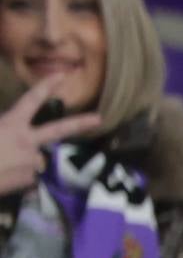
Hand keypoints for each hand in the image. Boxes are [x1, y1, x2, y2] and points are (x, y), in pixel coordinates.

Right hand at [0, 85, 99, 199]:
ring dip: (23, 163)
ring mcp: (33, 162)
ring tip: (4, 167)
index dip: (46, 86)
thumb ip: (5, 127)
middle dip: (80, 123)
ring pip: (36, 160)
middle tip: (98, 118)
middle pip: (58, 130)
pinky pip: (30, 178)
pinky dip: (19, 178)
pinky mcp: (33, 181)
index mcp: (12, 124)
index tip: (61, 75)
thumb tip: (11, 132)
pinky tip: (5, 178)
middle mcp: (28, 141)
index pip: (31, 101)